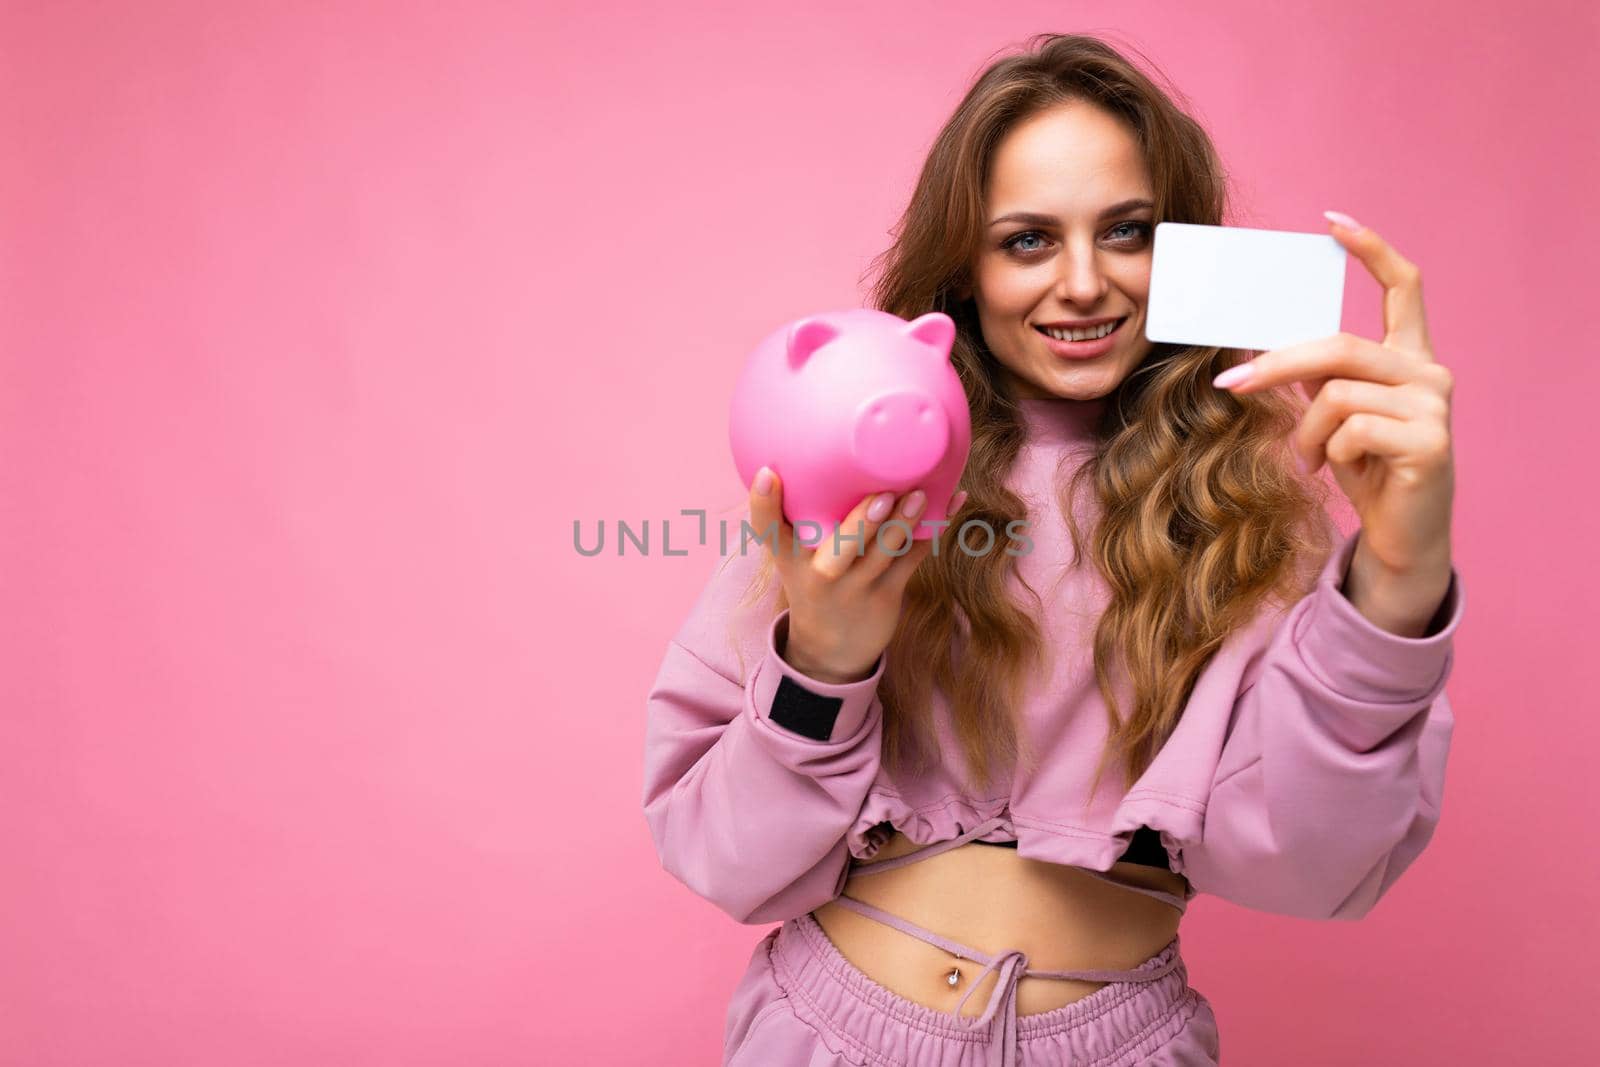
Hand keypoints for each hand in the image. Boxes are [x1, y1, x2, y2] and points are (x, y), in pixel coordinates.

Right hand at [747, 468, 965, 682]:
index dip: (763, 503)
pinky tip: (953, 501)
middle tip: (883, 495)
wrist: (829, 651)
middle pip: (840, 547)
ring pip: (884, 552)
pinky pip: (913, 558)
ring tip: (920, 494)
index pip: (767, 531)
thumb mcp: (795, 559)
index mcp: (789, 559)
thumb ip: (804, 518)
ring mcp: (855, 587)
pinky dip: (934, 529)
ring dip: (905, 522)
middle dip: (862, 522)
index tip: (767, 474)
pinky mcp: (887, 594)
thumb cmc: (814, 582)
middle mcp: (819, 574)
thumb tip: (825, 454)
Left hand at [1211, 211, 1453, 625]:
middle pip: (1339, 345)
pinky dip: (1331, 452)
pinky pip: (1352, 430)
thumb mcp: (1335, 416)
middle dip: (1276, 365)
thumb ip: (1318, 377)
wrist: (1401, 536)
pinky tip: (1339, 471)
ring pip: (1336, 394)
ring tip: (1311, 458)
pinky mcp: (1431, 442)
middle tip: (1230, 383)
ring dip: (1307, 431)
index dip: (1371, 249)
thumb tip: (1262, 348)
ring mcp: (1434, 405)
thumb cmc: (1366, 470)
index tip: (1333, 222)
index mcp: (1409, 356)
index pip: (1404, 286)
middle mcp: (1429, 371)